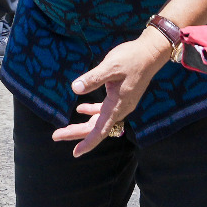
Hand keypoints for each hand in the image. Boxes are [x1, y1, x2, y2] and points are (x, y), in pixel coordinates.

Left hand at [53, 32, 172, 156]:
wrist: (150, 53)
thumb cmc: (131, 58)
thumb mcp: (111, 66)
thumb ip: (93, 78)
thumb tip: (75, 88)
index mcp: (117, 105)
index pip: (100, 130)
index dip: (87, 142)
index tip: (75, 153)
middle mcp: (120, 108)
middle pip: (96, 128)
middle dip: (76, 133)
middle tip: (56, 136)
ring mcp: (121, 104)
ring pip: (99, 121)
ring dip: (82, 125)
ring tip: (64, 129)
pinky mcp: (121, 97)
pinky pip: (104, 111)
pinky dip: (92, 111)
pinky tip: (80, 109)